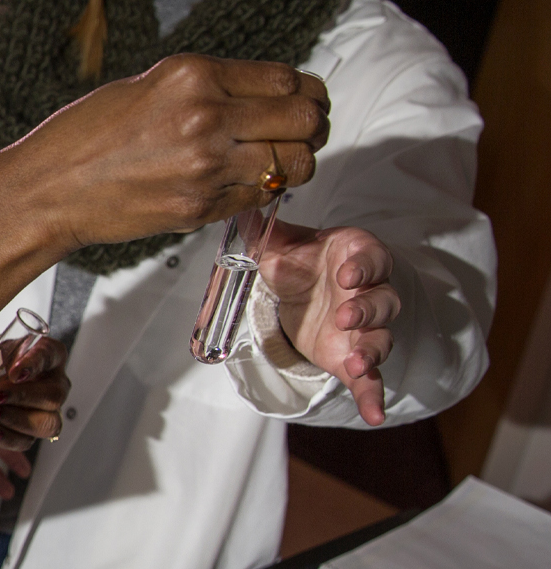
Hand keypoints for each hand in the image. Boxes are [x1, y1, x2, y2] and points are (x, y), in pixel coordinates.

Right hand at [0, 54, 329, 256]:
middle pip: (304, 118)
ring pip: (296, 163)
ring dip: (295, 162)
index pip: (286, 78)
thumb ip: (206, 88)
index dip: (305, 92)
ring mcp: (207, 165)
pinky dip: (262, 190)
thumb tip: (263, 97)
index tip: (304, 100)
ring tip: (274, 161)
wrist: (48, 189)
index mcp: (192, 74)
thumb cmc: (84, 137)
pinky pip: (262, 196)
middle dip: (312, 126)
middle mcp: (206, 115)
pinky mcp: (202, 206)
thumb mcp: (147, 87)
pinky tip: (241, 182)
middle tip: (302, 132)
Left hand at [256, 222, 398, 423]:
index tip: (346, 273)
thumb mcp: (282, 245)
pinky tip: (375, 416)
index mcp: (357, 257)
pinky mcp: (355, 357)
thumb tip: (242, 209)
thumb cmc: (304, 261)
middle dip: (366, 310)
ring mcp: (365, 329)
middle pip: (381, 302)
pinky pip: (371, 379)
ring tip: (357, 363)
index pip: (371, 259)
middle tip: (345, 316)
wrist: (308, 287)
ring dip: (372, 351)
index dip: (363, 266)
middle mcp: (369, 293)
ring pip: (380, 339)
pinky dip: (373, 397)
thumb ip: (266, 231)